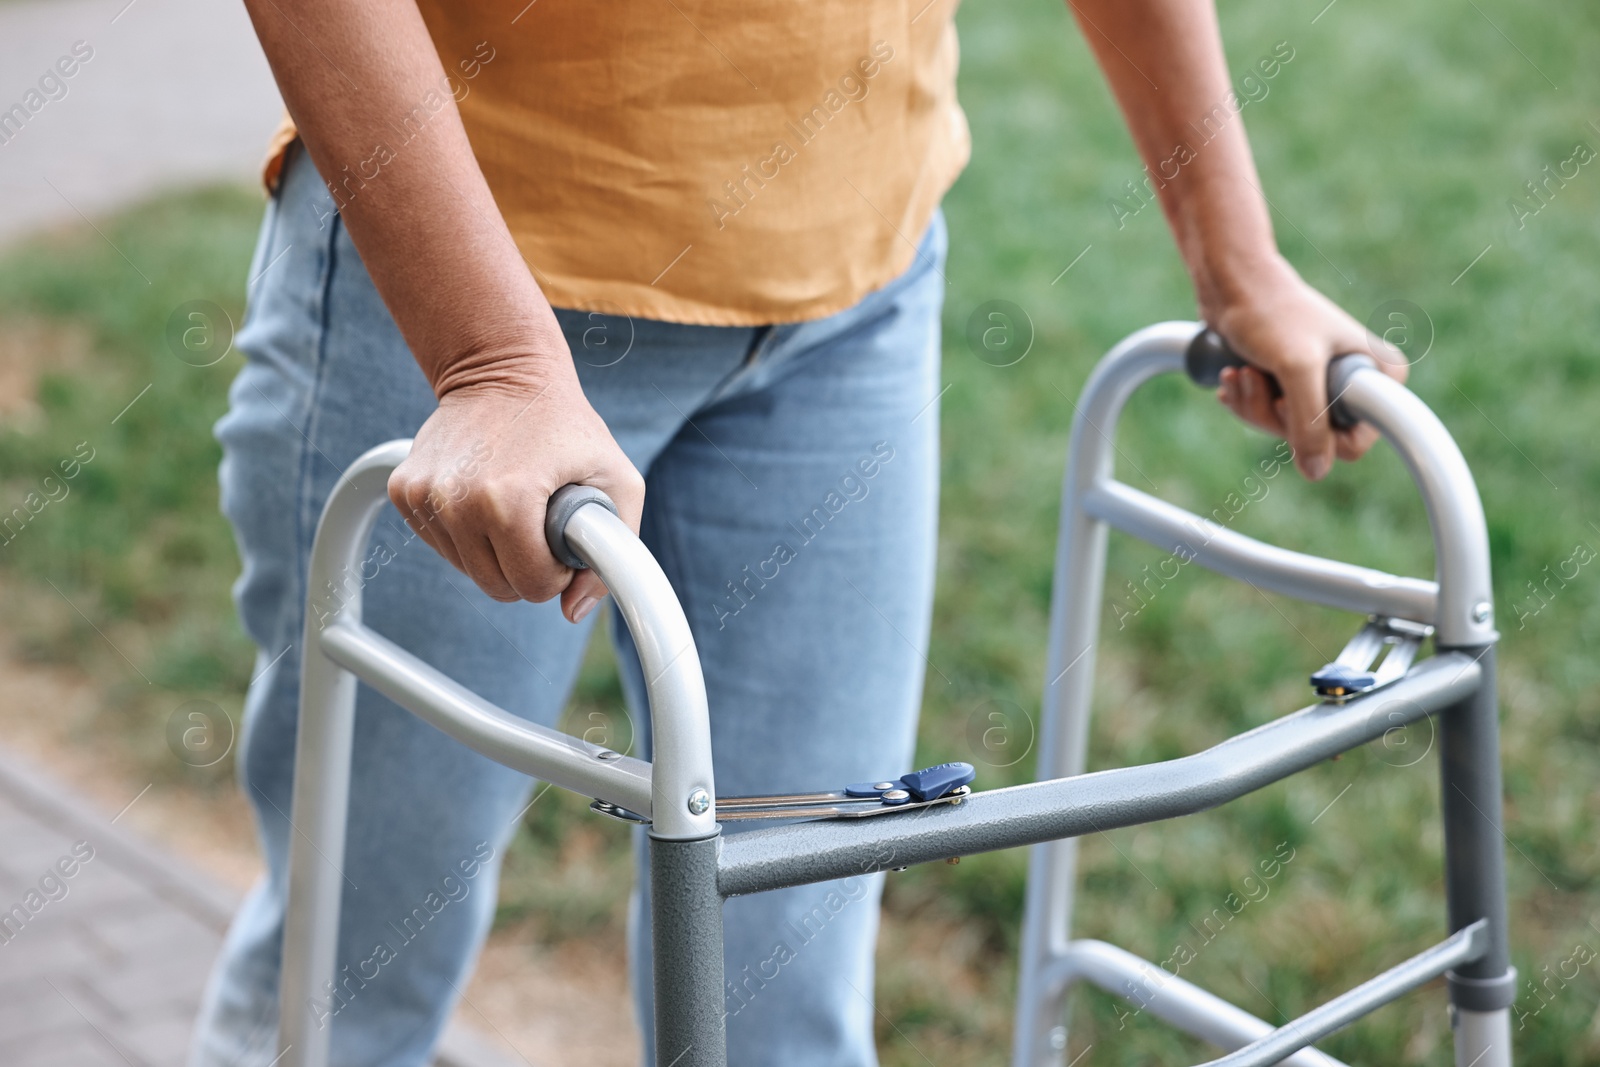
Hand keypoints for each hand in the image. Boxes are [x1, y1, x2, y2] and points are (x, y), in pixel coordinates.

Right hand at [387, 366, 644, 622]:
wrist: (503, 371)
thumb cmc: (566, 427)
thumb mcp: (617, 481)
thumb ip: (614, 554)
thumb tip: (571, 611)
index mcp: (507, 500)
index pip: (531, 585)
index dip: (556, 570)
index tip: (562, 538)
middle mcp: (455, 500)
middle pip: (497, 586)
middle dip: (527, 567)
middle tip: (541, 522)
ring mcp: (422, 495)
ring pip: (468, 571)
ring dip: (496, 551)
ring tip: (515, 501)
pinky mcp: (403, 491)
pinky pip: (443, 546)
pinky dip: (467, 534)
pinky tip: (483, 494)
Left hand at [1205, 258, 1408, 480]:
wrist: (1232, 286)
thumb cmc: (1270, 314)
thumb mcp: (1296, 367)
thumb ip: (1310, 420)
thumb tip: (1316, 472)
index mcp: (1379, 375)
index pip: (1355, 442)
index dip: (1317, 432)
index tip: (1289, 397)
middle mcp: (1358, 385)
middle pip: (1314, 442)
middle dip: (1273, 416)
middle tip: (1258, 377)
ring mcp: (1323, 388)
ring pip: (1285, 433)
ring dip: (1253, 406)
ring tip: (1242, 371)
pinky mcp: (1292, 388)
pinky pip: (1267, 419)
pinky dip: (1245, 401)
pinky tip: (1233, 376)